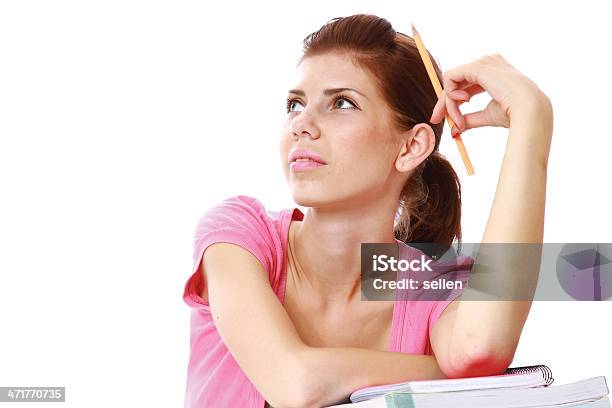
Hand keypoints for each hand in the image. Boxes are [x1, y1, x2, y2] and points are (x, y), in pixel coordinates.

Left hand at [429, 54, 551, 135]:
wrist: (528, 110)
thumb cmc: (513, 114)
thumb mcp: (487, 115)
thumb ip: (470, 118)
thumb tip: (456, 128)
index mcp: (495, 72)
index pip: (466, 83)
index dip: (452, 100)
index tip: (443, 118)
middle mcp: (488, 63)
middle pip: (456, 81)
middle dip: (444, 102)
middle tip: (435, 119)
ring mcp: (483, 62)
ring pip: (451, 82)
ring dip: (450, 104)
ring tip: (458, 120)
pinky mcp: (477, 66)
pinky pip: (450, 79)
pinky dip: (450, 96)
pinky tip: (461, 105)